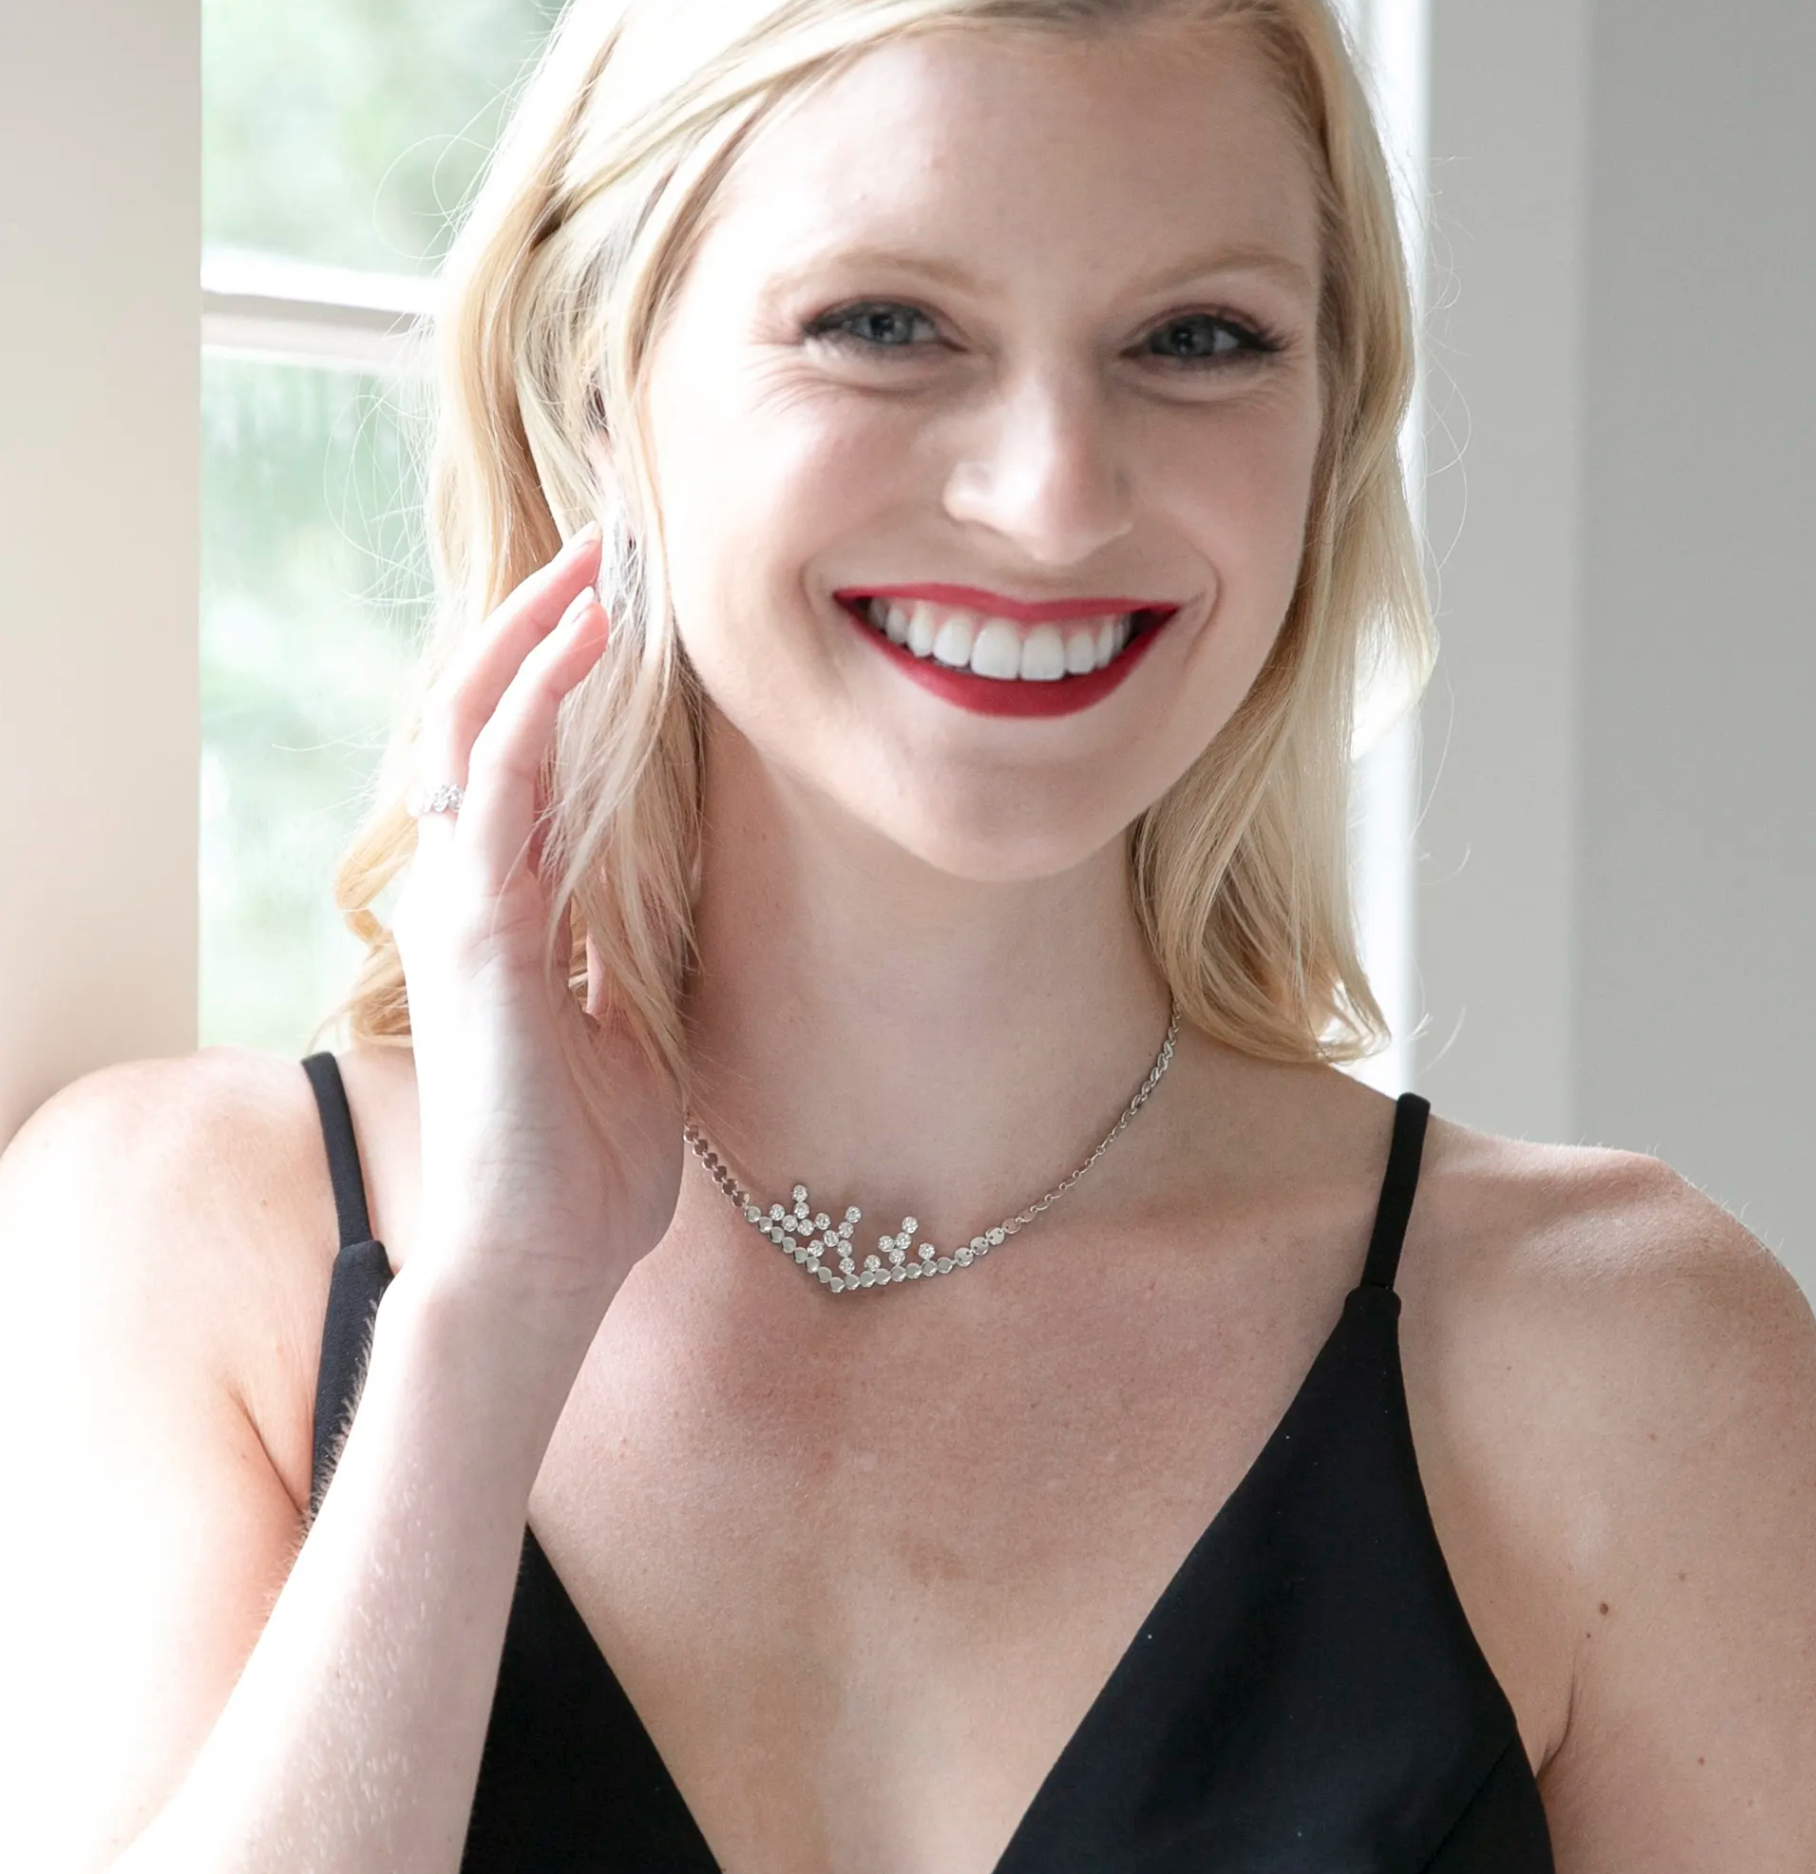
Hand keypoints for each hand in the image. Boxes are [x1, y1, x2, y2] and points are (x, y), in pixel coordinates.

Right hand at [389, 524, 683, 1346]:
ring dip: (535, 630)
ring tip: (600, 554)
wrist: (546, 1264)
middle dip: (542, 621)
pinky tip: (586, 637)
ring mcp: (461, 904)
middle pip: (489, 714)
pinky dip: (537, 699)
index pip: (528, 758)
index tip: (631, 604)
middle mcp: (473, 890)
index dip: (566, 673)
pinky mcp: (473, 929)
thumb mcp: (631, 1027)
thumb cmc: (588, 1164)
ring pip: (476, 723)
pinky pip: (499, 782)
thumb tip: (659, 894)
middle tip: (612, 541)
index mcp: (513, 911)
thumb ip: (627, 949)